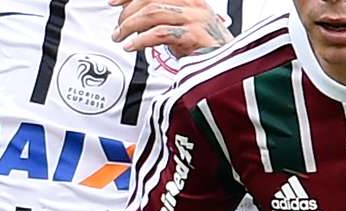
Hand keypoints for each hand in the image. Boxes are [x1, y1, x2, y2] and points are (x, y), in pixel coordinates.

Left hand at [110, 0, 231, 56]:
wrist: (230, 68)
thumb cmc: (208, 51)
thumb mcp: (184, 29)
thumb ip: (164, 20)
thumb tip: (135, 22)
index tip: (114, 2)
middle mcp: (193, 4)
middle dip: (128, 13)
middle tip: (118, 29)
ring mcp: (195, 19)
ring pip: (152, 13)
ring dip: (130, 26)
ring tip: (120, 38)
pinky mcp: (194, 36)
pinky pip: (160, 33)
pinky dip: (141, 40)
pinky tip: (132, 47)